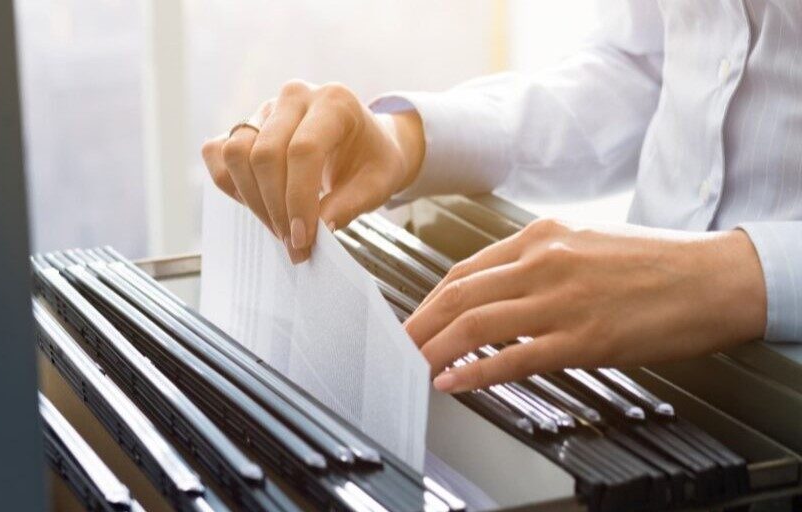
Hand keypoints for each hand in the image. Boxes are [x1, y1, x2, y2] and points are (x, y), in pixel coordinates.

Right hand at [201, 80, 424, 262]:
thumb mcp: (377, 185)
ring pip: (236, 153)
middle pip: (265, 154)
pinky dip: (231, 185)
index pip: (303, 150)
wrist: (365, 144)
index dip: (298, 199)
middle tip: (293, 242)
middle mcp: (295, 97)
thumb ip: (348, 206)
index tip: (303, 238)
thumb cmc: (372, 161)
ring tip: (278, 227)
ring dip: (252, 200)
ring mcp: (266, 108)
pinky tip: (258, 205)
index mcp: (334, 102)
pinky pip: (218, 153)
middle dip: (275, 208)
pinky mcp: (245, 125)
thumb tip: (316, 230)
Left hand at [404, 218, 766, 392]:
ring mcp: (561, 300)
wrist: (716, 277)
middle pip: (457, 295)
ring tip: (413, 366)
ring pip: (475, 325)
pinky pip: (514, 358)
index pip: (465, 270)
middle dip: (418, 324)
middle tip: (396, 346)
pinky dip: (475, 373)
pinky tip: (454, 383)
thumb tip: (499, 288)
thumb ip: (539, 261)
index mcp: (542, 237)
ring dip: (435, 349)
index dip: (430, 299)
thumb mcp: (587, 242)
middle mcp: (543, 262)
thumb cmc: (657, 262)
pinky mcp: (583, 338)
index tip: (416, 318)